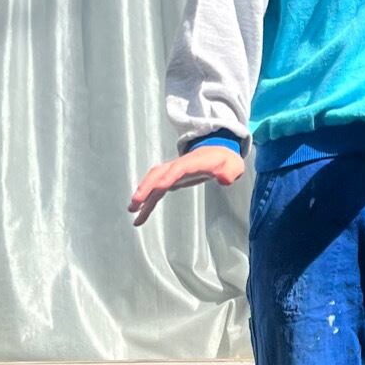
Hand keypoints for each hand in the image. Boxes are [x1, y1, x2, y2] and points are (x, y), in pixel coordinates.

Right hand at [127, 145, 245, 227]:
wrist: (218, 151)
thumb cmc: (226, 160)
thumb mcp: (233, 165)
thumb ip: (229, 172)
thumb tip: (224, 179)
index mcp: (193, 162)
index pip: (178, 169)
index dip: (169, 177)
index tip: (160, 187)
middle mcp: (178, 166)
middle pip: (158, 174)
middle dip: (146, 187)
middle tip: (135, 203)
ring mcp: (173, 172)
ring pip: (153, 182)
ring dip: (142, 195)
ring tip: (131, 211)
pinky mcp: (171, 179)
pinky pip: (156, 189)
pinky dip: (148, 200)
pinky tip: (140, 213)